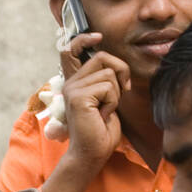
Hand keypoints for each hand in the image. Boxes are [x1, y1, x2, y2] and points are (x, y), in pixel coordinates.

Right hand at [58, 33, 130, 168]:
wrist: (92, 154)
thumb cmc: (101, 131)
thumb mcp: (106, 100)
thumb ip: (106, 80)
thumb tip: (117, 65)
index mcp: (75, 82)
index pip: (72, 49)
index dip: (85, 39)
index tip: (97, 37)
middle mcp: (71, 83)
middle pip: (103, 57)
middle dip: (121, 72)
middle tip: (121, 93)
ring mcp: (72, 89)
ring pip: (109, 73)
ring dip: (116, 94)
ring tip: (105, 111)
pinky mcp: (78, 97)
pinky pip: (108, 87)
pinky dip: (112, 103)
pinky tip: (102, 116)